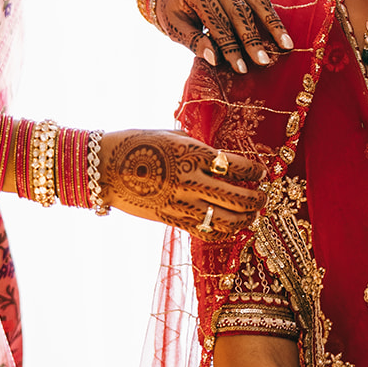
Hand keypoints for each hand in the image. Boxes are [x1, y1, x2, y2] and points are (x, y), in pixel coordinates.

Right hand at [99, 129, 263, 236]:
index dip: (255, 171)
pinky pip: (205, 231)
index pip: (237, 167)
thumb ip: (196, 145)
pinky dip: (223, 231)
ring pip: (226, 220)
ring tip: (252, 214)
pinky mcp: (171, 219)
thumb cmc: (137, 144)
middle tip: (264, 197)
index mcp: (193, 154)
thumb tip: (218, 154)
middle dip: (257, 199)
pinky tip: (230, 226)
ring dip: (245, 219)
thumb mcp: (170, 136)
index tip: (262, 172)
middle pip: (238, 197)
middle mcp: (191, 180)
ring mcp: (181, 203)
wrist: (103, 167)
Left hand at [154, 0, 298, 71]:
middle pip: (239, 11)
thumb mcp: (174, 26)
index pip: (217, 22)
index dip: (229, 47)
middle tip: (264, 61)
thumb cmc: (174, 9)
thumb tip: (214, 59)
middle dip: (252, 38)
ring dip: (272, 22)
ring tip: (285, 43)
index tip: (241, 68)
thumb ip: (193, 41)